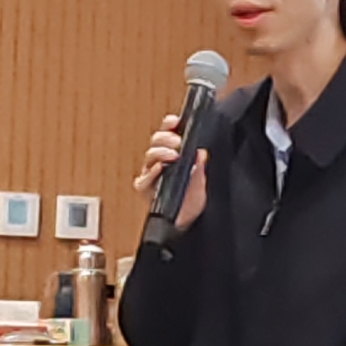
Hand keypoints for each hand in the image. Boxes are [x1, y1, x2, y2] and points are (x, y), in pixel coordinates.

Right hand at [133, 114, 208, 231]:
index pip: (167, 135)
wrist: (186, 224)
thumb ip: (200, 167)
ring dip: (160, 152)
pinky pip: (144, 178)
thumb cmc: (190, 204)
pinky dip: (152, 172)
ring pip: (149, 156)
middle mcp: (158, 163)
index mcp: (171, 156)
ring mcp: (150, 175)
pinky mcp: (145, 189)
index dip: (169, 126)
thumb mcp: (200, 183)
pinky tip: (159, 168)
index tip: (175, 121)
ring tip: (172, 154)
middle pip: (155, 142)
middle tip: (176, 141)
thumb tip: (201, 153)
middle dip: (165, 137)